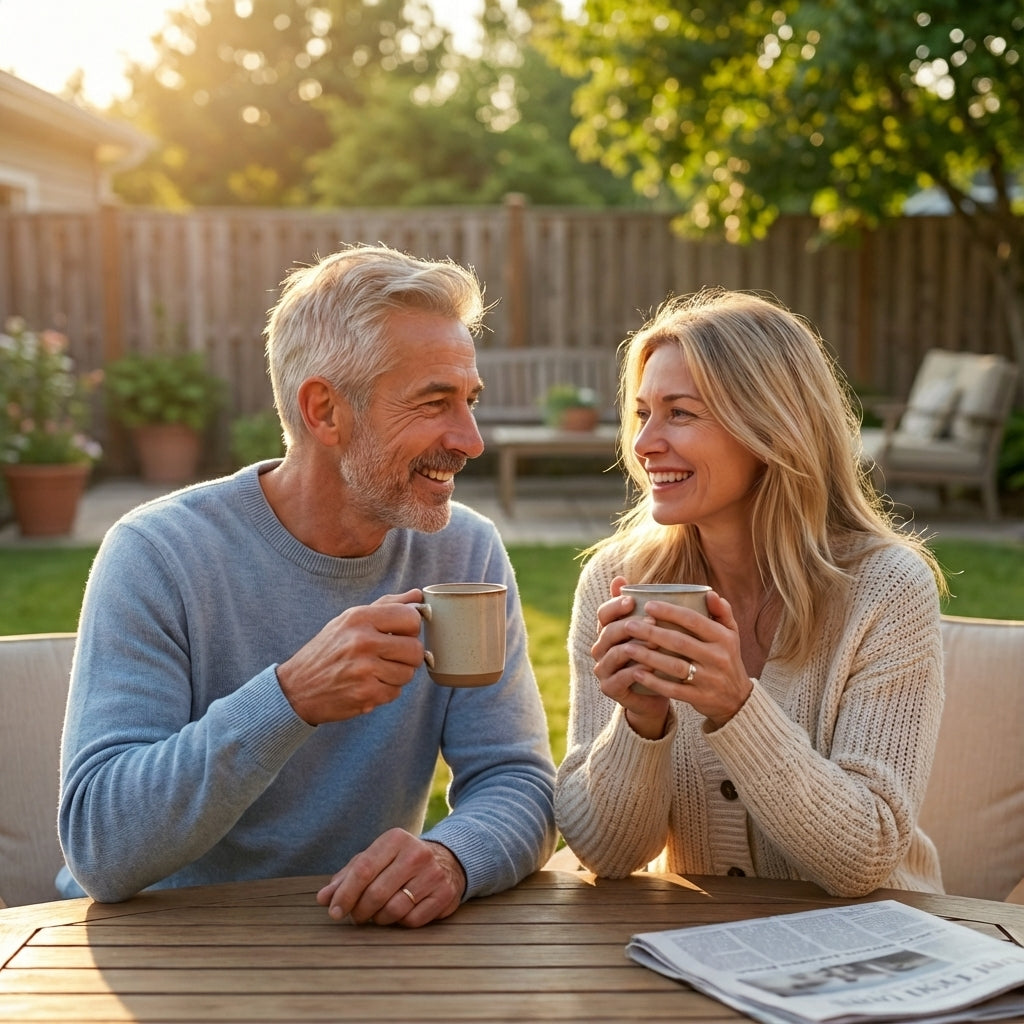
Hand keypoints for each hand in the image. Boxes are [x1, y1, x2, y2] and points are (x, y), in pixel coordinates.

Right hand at [277, 591, 425, 724]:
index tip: (401, 634)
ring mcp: (364, 669)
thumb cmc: (327, 650)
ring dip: (396, 675)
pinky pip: (395, 692)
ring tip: (374, 671)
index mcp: (359, 617)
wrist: (296, 687)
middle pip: (415, 649)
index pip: (411, 618)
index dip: (411, 628)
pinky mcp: (366, 694)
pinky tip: (367, 685)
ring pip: (408, 673)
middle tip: (389, 657)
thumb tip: (418, 595)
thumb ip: (386, 605)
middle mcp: (362, 641)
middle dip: (407, 656)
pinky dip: (385, 691)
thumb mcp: (349, 620)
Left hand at [316, 829, 465, 926]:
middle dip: (360, 911)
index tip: (334, 911)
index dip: (345, 894)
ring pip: (393, 910)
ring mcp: (433, 874)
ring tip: (378, 913)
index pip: (363, 869)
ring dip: (379, 919)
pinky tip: (400, 913)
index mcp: (395, 839)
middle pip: (376, 893)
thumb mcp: (374, 860)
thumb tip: (322, 898)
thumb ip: (347, 877)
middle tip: (356, 916)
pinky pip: (412, 921)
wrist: (447, 860)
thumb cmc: (399, 862)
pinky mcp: (444, 894)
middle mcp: (416, 853)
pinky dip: (401, 923)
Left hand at [591, 580, 751, 733]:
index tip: (648, 605)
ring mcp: (709, 679)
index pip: (694, 621)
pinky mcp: (700, 698)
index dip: (670, 612)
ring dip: (648, 657)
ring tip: (627, 647)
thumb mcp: (731, 635)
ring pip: (674, 666)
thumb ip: (721, 613)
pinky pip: (674, 690)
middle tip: (629, 624)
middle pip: (680, 642)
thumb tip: (710, 593)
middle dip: (652, 633)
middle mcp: (717, 658)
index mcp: (723, 638)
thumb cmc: (727, 658)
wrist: (737, 699)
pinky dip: (654, 682)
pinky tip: (636, 673)